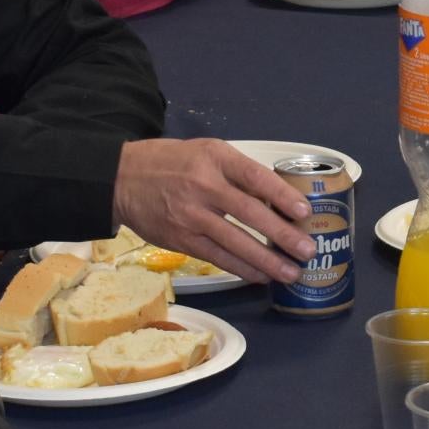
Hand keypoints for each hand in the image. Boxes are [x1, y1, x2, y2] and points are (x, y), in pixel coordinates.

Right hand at [114, 137, 314, 285]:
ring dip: (266, 261)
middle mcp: (203, 186)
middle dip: (281, 235)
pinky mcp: (181, 240)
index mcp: (215, 159)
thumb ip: (239, 172)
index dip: (281, 195)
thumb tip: (279, 198)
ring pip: (234, 242)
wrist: (121, 179)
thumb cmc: (171, 163)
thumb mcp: (207, 152)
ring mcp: (190, 216)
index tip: (304, 211)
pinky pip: (217, 257)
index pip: (254, 176)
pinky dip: (241, 268)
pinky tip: (260, 276)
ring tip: (290, 273)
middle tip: (307, 250)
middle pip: (248, 213)